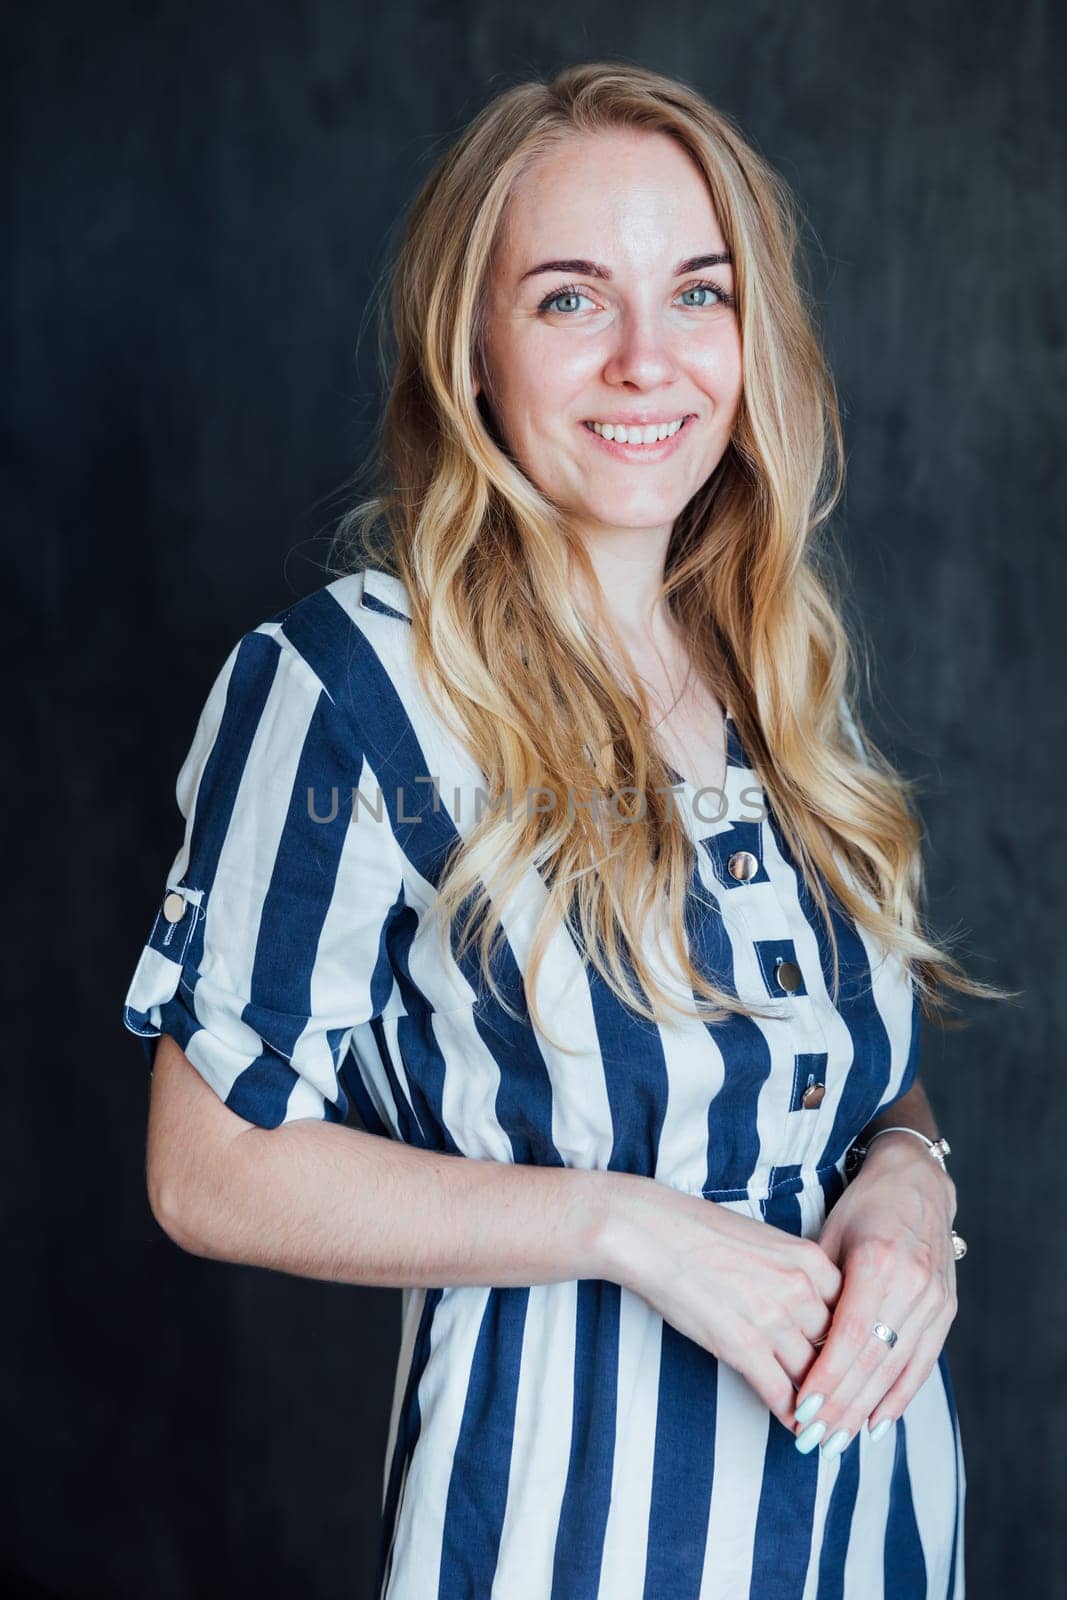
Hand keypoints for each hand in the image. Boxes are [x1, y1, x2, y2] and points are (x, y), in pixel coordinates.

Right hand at [600, 1175, 842, 1434]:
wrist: (649, 1231)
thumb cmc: (698, 1230)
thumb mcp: (763, 1240)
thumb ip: (794, 1272)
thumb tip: (808, 1306)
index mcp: (809, 1259)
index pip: (853, 1313)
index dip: (856, 1346)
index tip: (858, 1367)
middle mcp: (800, 1289)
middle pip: (840, 1349)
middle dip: (845, 1382)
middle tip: (851, 1406)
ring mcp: (772, 1318)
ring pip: (815, 1377)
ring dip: (823, 1407)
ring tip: (828, 1428)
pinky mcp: (741, 1345)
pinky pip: (780, 1392)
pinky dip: (791, 1415)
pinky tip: (795, 1427)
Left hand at [791, 1136, 958, 1454]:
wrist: (916, 1182)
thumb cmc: (861, 1208)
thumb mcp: (828, 1235)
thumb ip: (815, 1287)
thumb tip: (789, 1341)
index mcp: (878, 1262)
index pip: (850, 1337)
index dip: (827, 1378)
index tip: (804, 1410)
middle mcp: (911, 1284)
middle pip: (874, 1361)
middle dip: (843, 1406)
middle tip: (815, 1440)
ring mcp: (934, 1299)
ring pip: (897, 1369)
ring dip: (867, 1410)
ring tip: (839, 1441)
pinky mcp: (945, 1310)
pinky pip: (922, 1363)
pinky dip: (899, 1396)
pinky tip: (877, 1422)